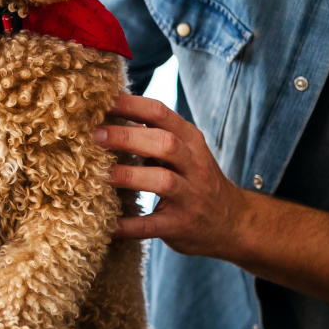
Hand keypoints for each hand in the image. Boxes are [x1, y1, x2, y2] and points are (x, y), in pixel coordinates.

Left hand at [93, 93, 256, 257]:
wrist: (233, 223)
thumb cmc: (195, 180)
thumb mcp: (184, 151)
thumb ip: (153, 134)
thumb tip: (107, 114)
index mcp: (190, 140)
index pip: (160, 113)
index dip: (129, 105)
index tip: (99, 102)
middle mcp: (194, 165)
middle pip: (164, 143)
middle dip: (127, 137)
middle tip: (94, 135)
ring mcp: (191, 196)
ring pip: (163, 181)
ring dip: (129, 176)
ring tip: (99, 175)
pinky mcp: (181, 225)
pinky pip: (152, 226)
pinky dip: (129, 225)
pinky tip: (106, 225)